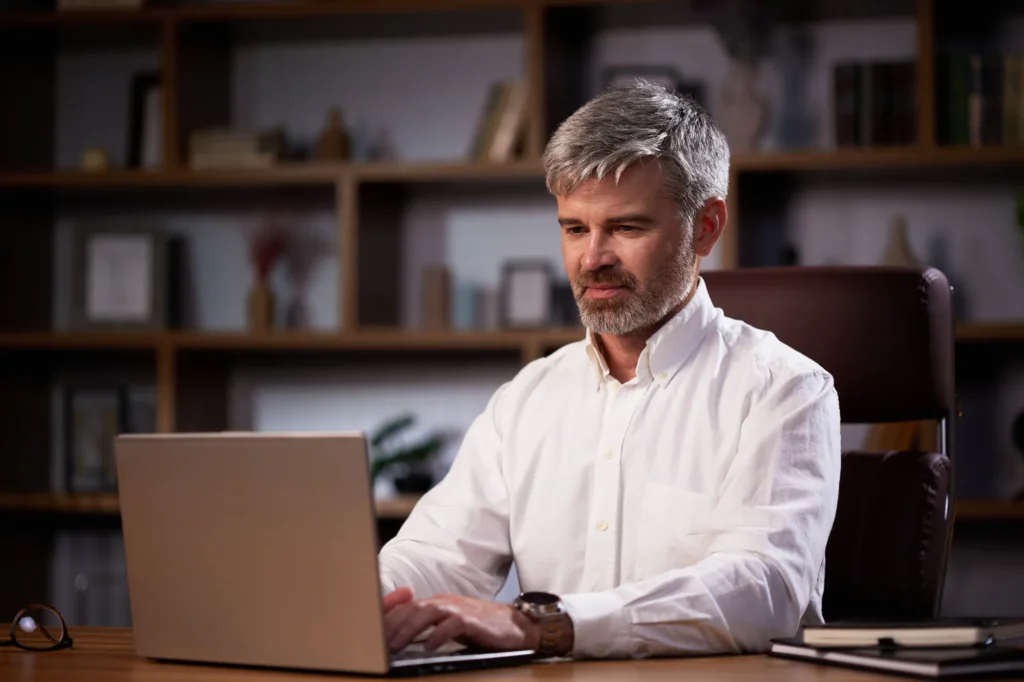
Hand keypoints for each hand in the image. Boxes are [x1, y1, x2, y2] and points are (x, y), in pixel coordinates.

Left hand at [383, 591, 539, 652]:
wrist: (514, 625)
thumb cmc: (481, 627)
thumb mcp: (451, 625)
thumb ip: (430, 626)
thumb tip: (404, 638)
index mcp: (438, 603)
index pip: (407, 607)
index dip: (389, 619)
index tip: (374, 634)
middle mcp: (445, 602)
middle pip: (413, 608)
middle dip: (393, 625)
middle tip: (379, 643)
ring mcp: (459, 609)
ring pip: (428, 613)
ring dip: (409, 629)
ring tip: (396, 645)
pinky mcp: (472, 620)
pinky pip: (452, 624)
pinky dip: (438, 635)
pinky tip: (429, 646)